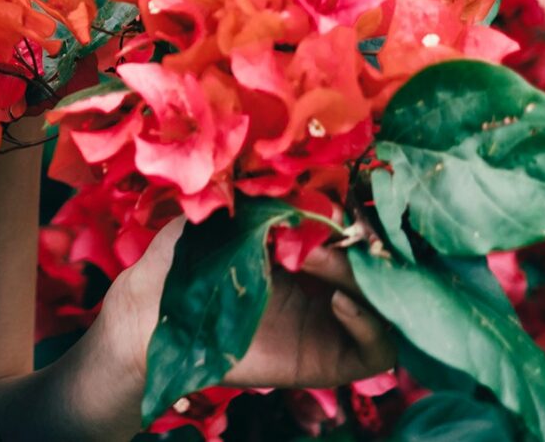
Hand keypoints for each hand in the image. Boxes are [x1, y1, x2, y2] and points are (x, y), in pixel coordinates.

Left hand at [103, 215, 400, 395]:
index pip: (367, 234)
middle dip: (367, 247)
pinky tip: (340, 302)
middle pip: (385, 269)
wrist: (154, 310)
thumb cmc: (189, 254)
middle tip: (332, 233)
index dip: (363, 218)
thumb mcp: (234, 213)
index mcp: (314, 246)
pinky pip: (378, 350)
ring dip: (369, 282)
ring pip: (391, 307)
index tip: (340, 204)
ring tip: (322, 263)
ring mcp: (334, 322)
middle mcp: (331, 284)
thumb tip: (317, 184)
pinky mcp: (329, 360)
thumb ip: (275, 198)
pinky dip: (372, 326)